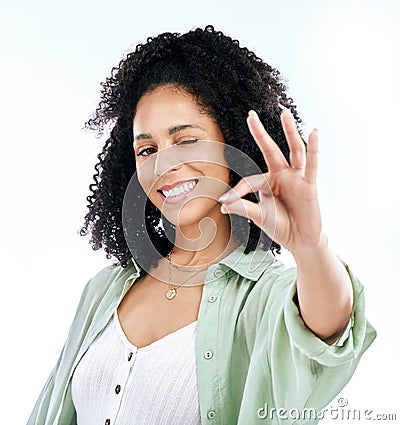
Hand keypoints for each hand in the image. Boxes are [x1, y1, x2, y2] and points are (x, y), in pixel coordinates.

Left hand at [219, 110, 322, 253]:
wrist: (300, 240)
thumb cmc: (280, 226)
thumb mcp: (259, 216)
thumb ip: (243, 208)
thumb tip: (222, 205)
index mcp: (266, 183)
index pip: (249, 181)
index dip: (236, 192)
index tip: (224, 202)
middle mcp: (280, 176)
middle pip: (269, 150)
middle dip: (260, 133)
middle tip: (250, 114)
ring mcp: (296, 178)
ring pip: (293, 151)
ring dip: (289, 132)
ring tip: (284, 114)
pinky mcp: (309, 185)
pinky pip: (311, 165)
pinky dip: (313, 149)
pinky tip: (314, 133)